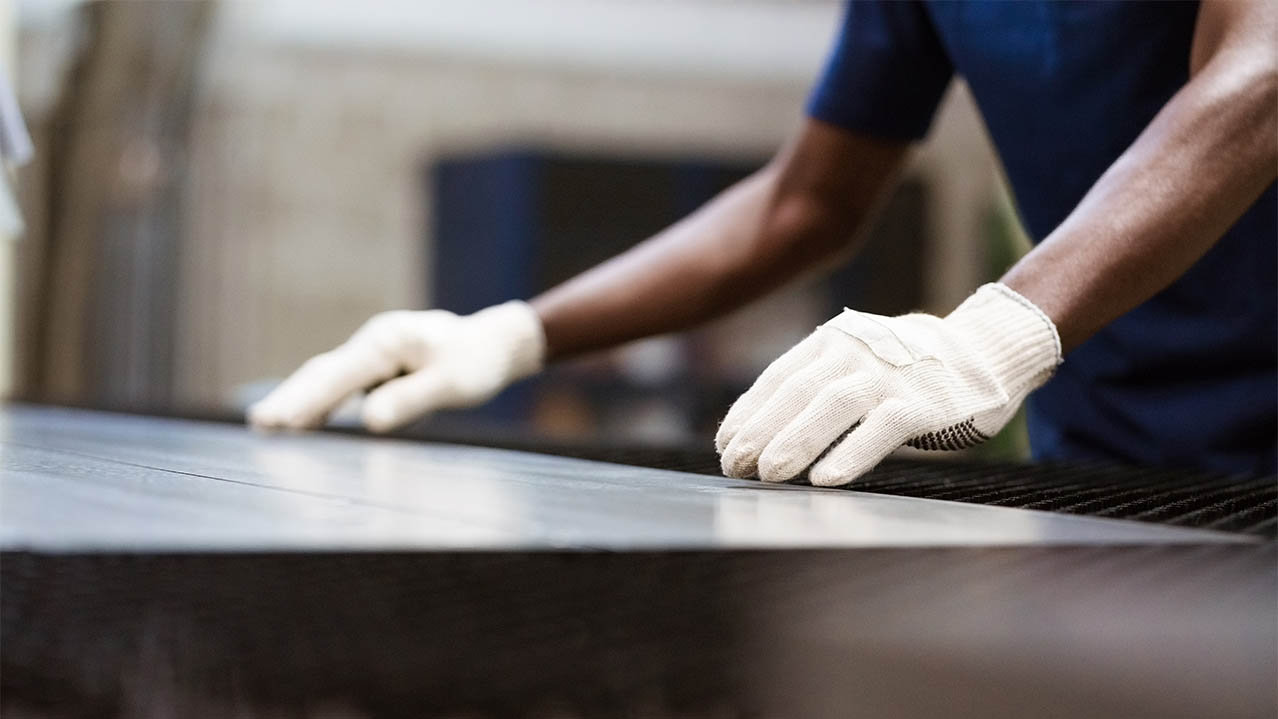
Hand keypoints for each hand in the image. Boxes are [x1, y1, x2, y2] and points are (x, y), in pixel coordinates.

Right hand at [248, 301, 544, 431]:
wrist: (493, 343)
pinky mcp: (378, 364)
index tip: (282, 421)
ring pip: (328, 376)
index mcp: (388, 341)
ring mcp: (374, 351)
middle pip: (323, 372)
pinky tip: (303, 420)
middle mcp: (374, 341)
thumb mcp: (452, 383)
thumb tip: (368, 420)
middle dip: (291, 398)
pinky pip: (342, 383)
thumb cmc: (476, 362)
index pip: (340, 375)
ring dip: (299, 399)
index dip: (309, 400)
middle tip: (258, 423)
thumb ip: (411, 399)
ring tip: (266, 424)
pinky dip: (321, 400)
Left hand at [715, 283, 1060, 485]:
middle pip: (796, 391)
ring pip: (831, 405)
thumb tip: (756, 433)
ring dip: (794, 441)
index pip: (778, 377)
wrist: (986, 349)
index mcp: (832, 340)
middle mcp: (855, 351)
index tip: (724, 446)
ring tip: (767, 474)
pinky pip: (881, 428)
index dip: (748, 413)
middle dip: (759, 431)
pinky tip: (826, 479)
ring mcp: (889, 375)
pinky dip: (852, 453)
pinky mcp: (922, 402)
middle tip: (734, 467)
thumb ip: (814, 385)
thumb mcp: (856, 360)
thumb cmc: (907, 367)